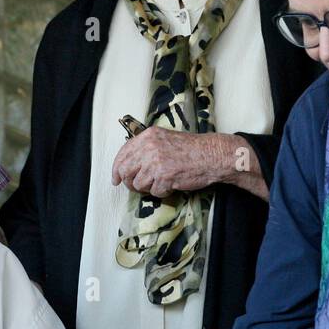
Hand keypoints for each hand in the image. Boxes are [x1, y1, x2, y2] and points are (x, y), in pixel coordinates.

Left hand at [111, 129, 236, 198]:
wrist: (212, 155)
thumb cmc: (191, 149)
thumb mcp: (164, 139)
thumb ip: (145, 148)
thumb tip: (125, 165)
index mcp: (148, 136)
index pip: (122, 154)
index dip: (116, 169)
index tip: (116, 179)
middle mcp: (149, 147)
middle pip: (125, 171)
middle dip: (129, 182)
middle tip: (136, 187)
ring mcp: (156, 162)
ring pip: (138, 184)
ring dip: (147, 188)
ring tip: (160, 183)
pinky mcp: (164, 176)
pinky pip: (154, 192)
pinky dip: (161, 192)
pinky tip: (170, 185)